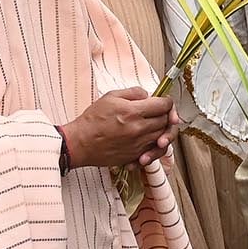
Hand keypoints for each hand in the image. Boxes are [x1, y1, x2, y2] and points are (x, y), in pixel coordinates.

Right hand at [63, 88, 177, 168]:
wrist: (80, 143)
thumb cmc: (92, 120)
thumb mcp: (111, 97)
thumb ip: (133, 93)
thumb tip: (148, 95)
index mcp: (133, 112)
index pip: (164, 106)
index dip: (167, 101)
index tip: (164, 101)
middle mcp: (138, 129)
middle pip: (165, 121)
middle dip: (166, 115)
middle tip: (159, 112)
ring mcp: (138, 145)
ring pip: (162, 136)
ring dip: (162, 130)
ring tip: (154, 124)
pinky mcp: (135, 156)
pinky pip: (154, 151)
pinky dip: (155, 146)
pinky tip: (149, 140)